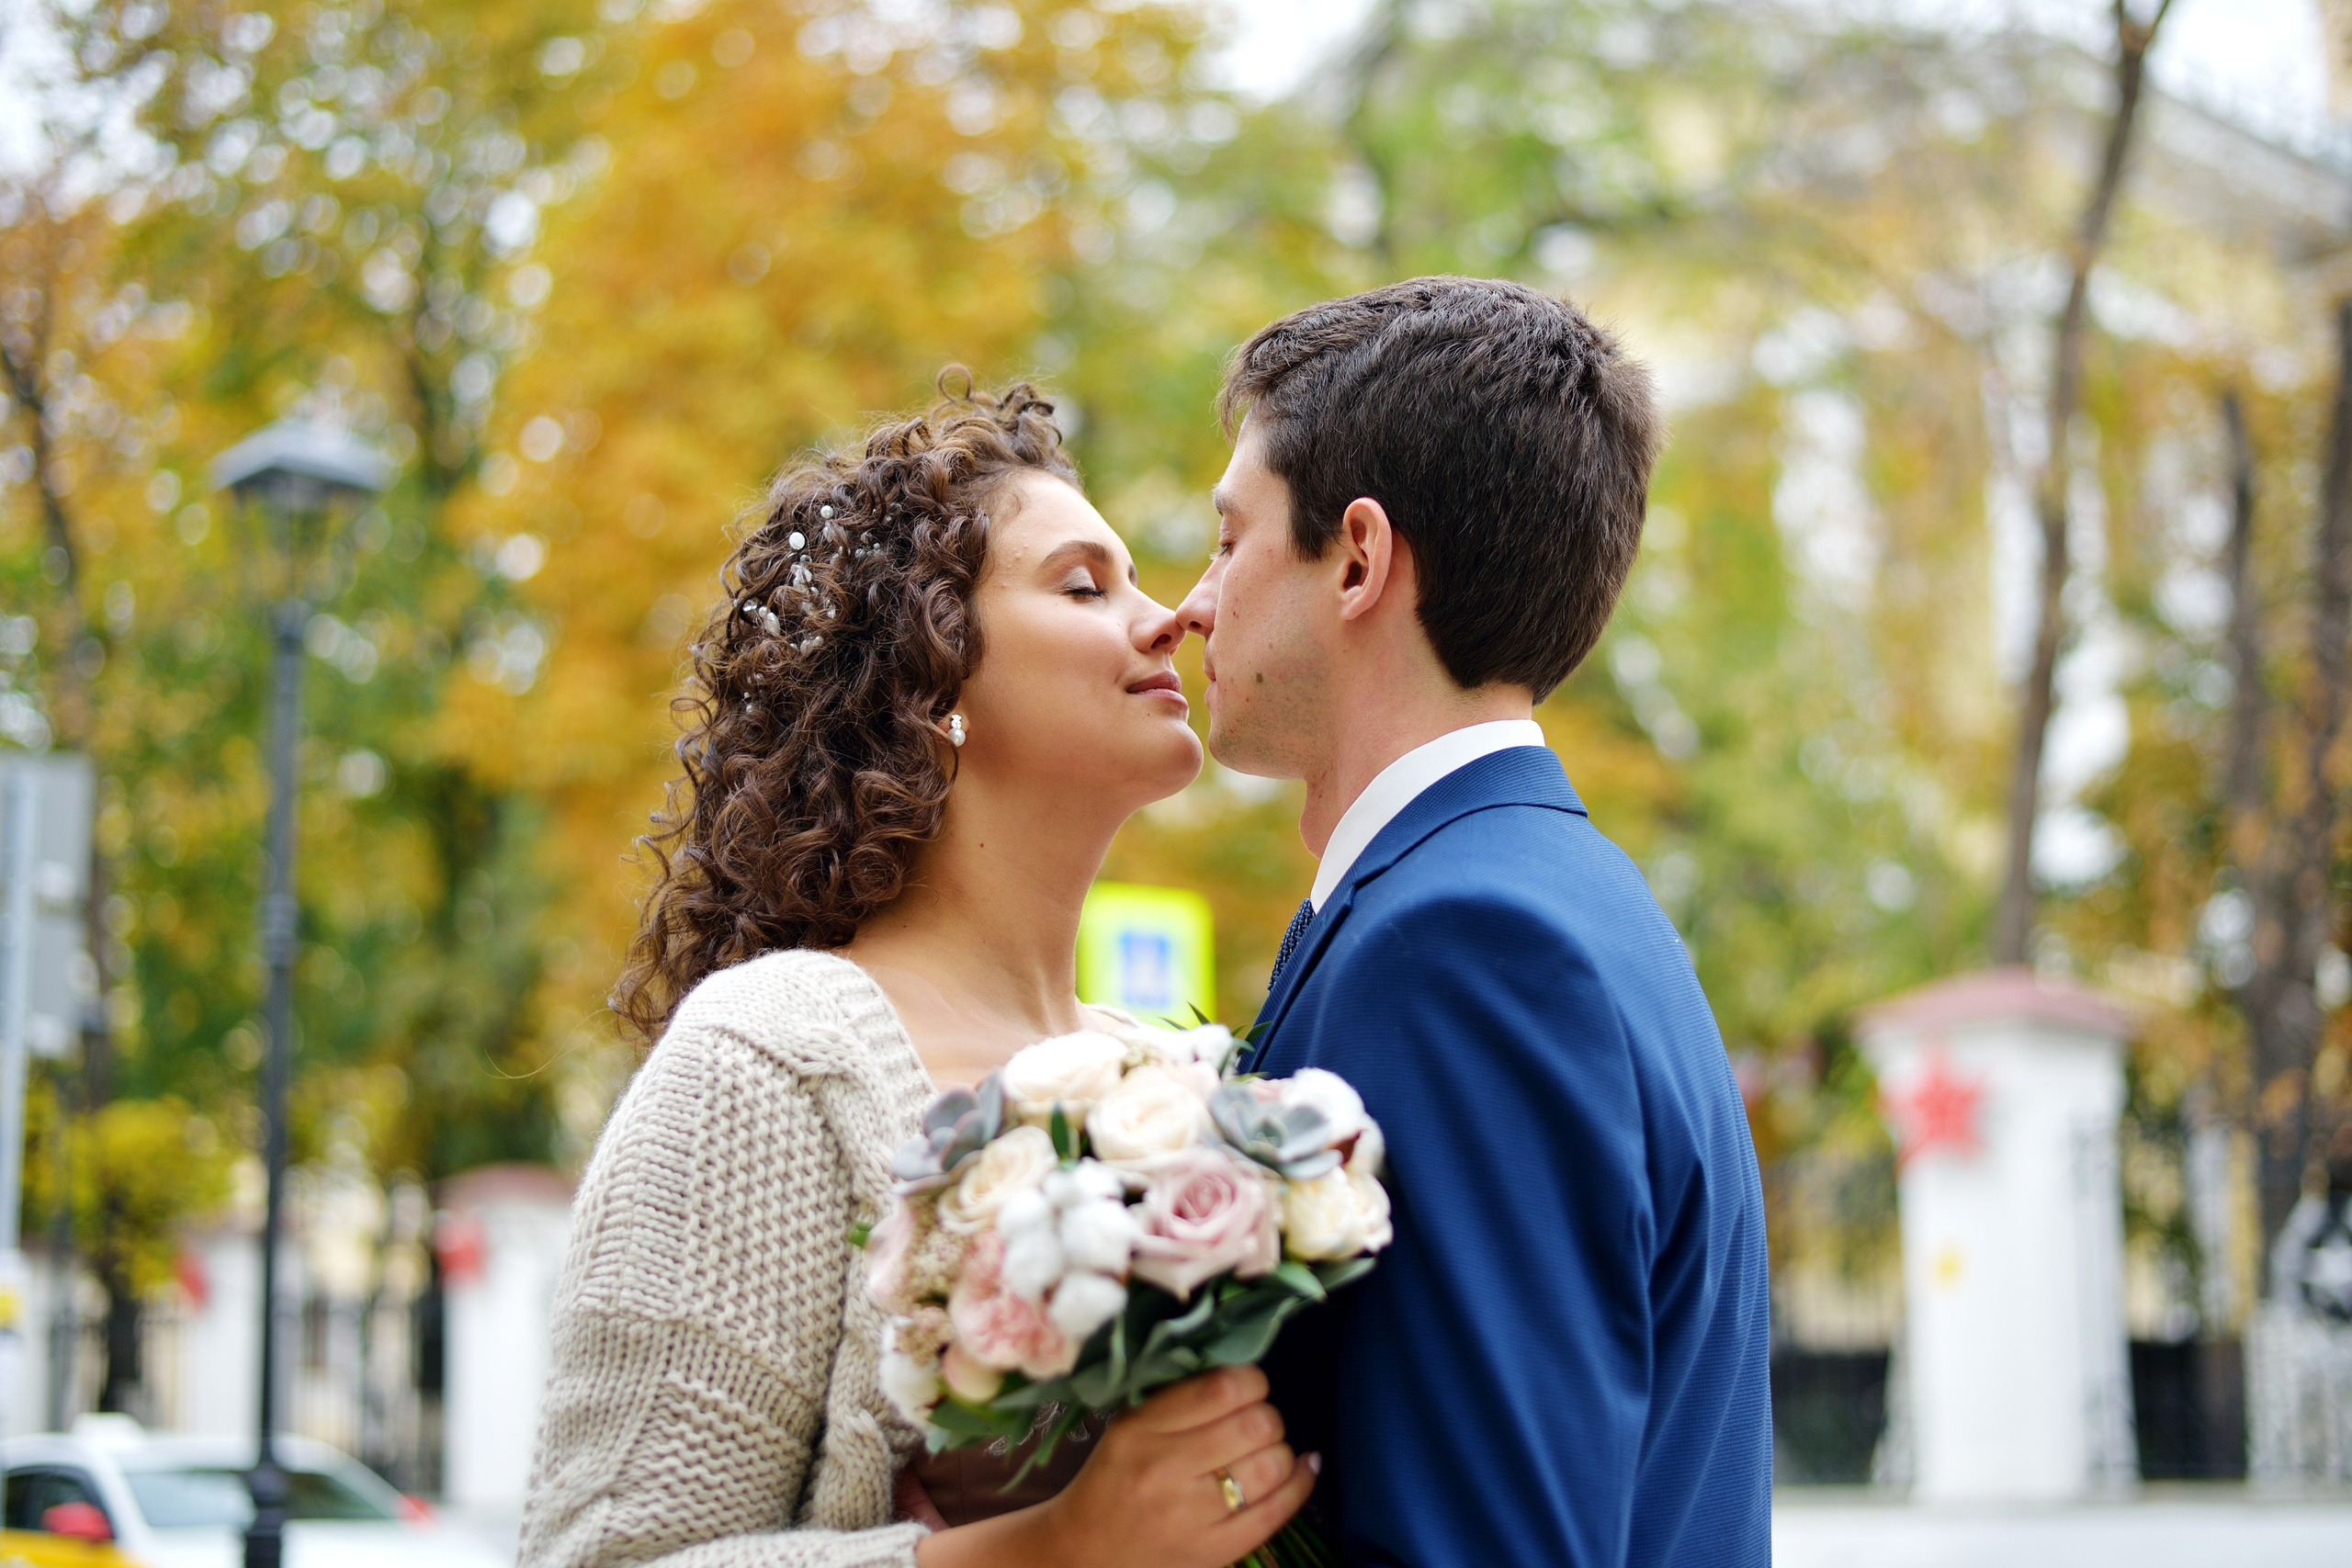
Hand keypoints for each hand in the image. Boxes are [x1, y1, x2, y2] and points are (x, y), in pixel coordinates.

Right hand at [914, 1367, 1316, 1567]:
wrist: (1084, 1552)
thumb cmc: (1113, 1478)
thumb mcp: (1128, 1425)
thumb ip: (1177, 1396)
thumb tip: (1243, 1370)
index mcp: (1140, 1429)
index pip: (1222, 1387)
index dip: (1251, 1380)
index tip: (1247, 1386)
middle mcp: (1165, 1469)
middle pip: (1256, 1423)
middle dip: (1268, 1415)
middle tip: (1255, 1421)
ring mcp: (1192, 1515)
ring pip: (1272, 1464)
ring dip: (1280, 1450)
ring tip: (1265, 1450)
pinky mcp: (1214, 1551)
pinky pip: (1278, 1512)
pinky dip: (1301, 1483)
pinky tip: (1303, 1467)